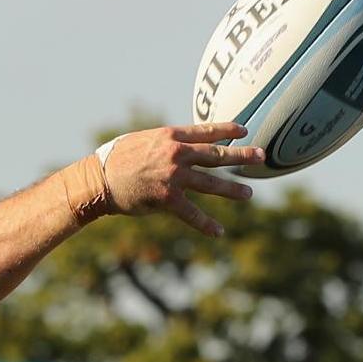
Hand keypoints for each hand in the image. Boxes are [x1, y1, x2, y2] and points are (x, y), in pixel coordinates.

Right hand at [98, 124, 264, 236]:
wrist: (100, 179)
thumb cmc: (117, 158)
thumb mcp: (144, 140)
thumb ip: (166, 142)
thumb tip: (181, 144)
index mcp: (171, 136)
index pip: (207, 131)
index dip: (228, 130)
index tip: (244, 129)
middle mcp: (177, 154)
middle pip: (217, 155)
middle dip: (242, 156)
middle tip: (262, 156)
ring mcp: (174, 177)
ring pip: (211, 183)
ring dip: (232, 190)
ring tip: (248, 194)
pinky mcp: (168, 199)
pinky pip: (193, 213)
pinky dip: (206, 224)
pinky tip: (218, 231)